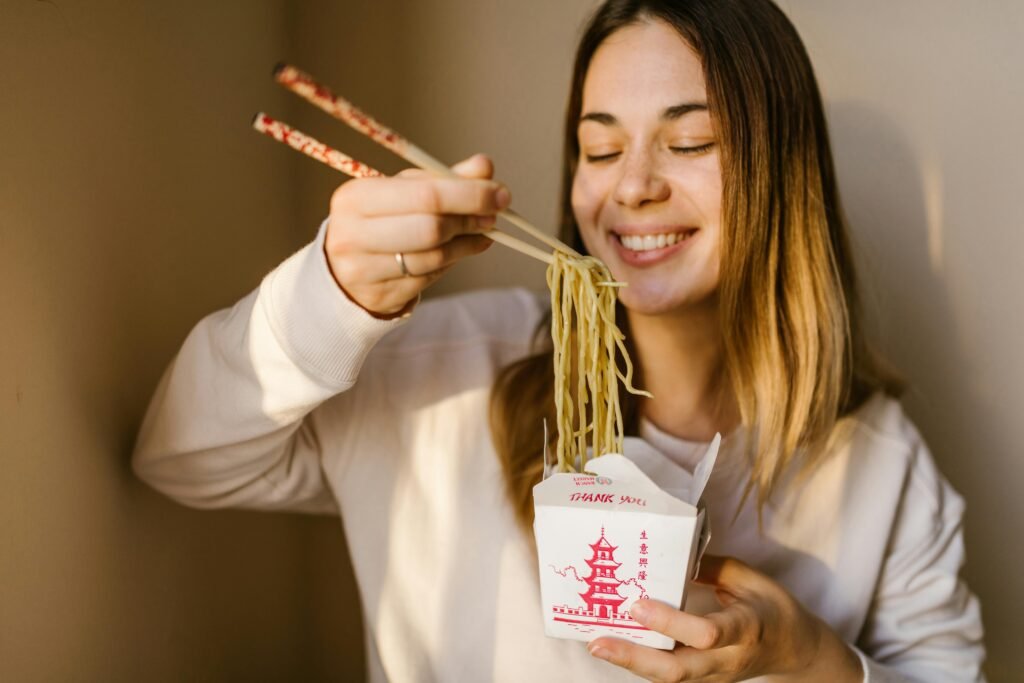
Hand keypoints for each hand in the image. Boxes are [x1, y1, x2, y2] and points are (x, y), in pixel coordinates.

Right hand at [324, 153, 507, 316]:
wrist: (342, 269)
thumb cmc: (379, 221)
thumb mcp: (404, 192)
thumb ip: (444, 179)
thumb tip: (484, 165)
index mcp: (356, 197)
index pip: (424, 194)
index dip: (469, 195)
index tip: (500, 194)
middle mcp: (352, 234)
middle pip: (430, 228)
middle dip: (469, 220)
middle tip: (493, 216)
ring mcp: (363, 269)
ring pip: (433, 256)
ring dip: (466, 243)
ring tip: (482, 232)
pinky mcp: (379, 295)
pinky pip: (429, 277)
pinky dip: (453, 260)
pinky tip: (463, 249)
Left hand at [587, 555, 862, 681]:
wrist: (795, 650)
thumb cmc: (771, 606)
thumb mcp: (748, 578)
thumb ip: (709, 567)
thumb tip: (669, 551)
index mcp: (744, 628)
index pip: (706, 633)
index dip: (669, 622)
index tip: (637, 604)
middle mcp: (726, 659)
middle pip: (678, 670)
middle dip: (635, 657)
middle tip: (598, 641)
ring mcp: (713, 675)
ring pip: (669, 678)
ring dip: (630, 662)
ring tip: (596, 643)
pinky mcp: (703, 679)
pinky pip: (668, 675)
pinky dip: (640, 662)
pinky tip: (614, 647)